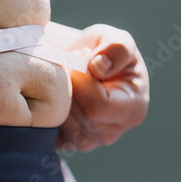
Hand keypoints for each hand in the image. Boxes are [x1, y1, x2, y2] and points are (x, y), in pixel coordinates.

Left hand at [56, 24, 148, 151]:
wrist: (82, 62)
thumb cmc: (104, 50)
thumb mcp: (116, 39)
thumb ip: (116, 48)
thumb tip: (97, 68)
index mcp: (134, 108)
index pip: (98, 106)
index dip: (81, 81)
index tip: (78, 57)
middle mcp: (113, 130)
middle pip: (78, 117)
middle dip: (67, 87)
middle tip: (67, 65)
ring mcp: (90, 140)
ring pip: (62, 126)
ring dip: (55, 98)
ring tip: (63, 78)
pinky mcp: (67, 142)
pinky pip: (48, 133)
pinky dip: (46, 111)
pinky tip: (53, 92)